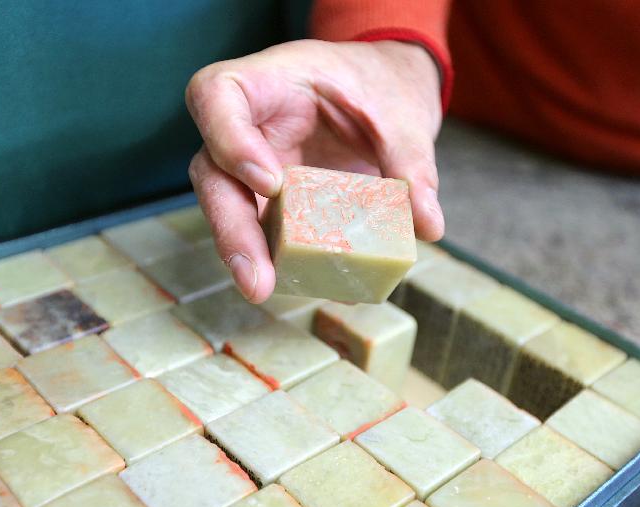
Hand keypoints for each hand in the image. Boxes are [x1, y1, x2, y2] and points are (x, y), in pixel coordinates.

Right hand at [186, 39, 443, 302]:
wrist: (384, 91)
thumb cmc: (379, 86)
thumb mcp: (401, 114)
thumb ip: (411, 161)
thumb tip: (427, 224)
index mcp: (268, 82)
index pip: (216, 96)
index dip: (229, 140)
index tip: (271, 184)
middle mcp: (248, 126)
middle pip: (212, 172)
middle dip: (230, 228)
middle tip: (256, 278)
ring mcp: (252, 166)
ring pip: (228, 210)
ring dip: (246, 253)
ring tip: (266, 290)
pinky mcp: (271, 202)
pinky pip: (266, 233)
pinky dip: (284, 260)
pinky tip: (311, 284)